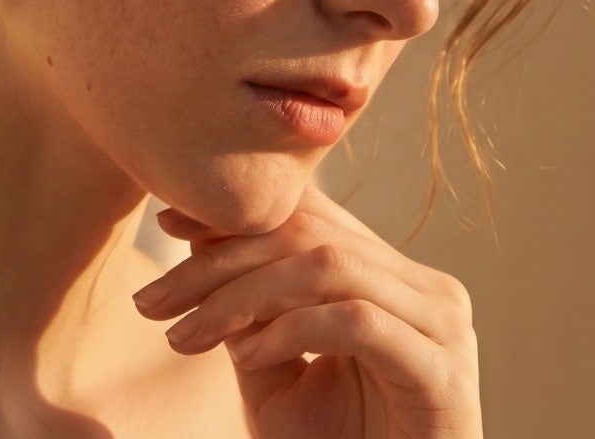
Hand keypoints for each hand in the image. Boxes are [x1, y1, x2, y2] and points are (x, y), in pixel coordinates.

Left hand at [132, 182, 483, 438]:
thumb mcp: (279, 376)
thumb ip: (253, 317)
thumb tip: (202, 255)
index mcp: (392, 279)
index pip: (312, 218)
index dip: (236, 217)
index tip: (166, 225)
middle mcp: (424, 289)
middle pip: (310, 236)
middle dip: (220, 262)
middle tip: (153, 299)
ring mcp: (440, 323)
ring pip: (329, 268)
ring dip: (242, 296)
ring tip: (187, 335)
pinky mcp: (440, 369)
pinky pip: (357, 321)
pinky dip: (292, 329)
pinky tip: (247, 356)